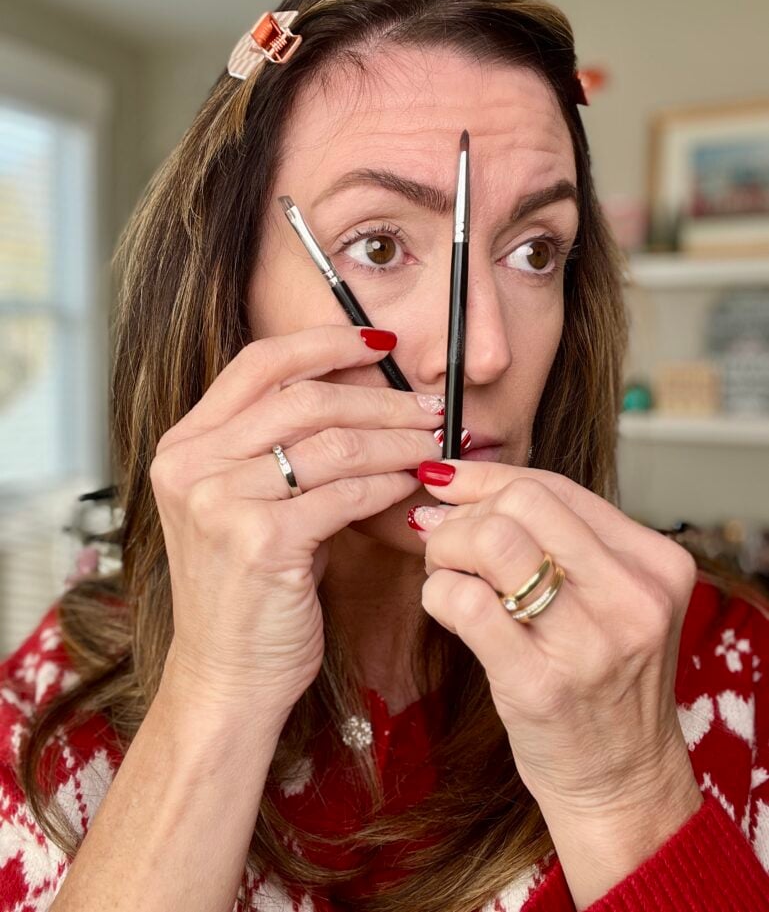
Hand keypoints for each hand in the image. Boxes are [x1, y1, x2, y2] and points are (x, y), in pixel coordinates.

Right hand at [149, 325, 444, 719]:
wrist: (228, 675)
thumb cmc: (250, 591)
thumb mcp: (248, 505)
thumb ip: (284, 450)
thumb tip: (366, 399)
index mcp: (185, 445)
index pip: (260, 365)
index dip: (324, 343)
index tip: (377, 341)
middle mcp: (192, 465)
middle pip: (305, 399)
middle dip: (379, 398)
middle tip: (427, 405)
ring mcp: (220, 501)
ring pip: (332, 442)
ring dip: (395, 438)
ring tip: (432, 439)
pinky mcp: (260, 540)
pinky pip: (345, 492)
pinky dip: (388, 482)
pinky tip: (412, 481)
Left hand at [411, 460, 702, 822]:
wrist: (623, 781)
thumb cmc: (603, 681)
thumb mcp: (608, 598)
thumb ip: (550, 538)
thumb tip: (451, 484)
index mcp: (655, 564)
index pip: (555, 486)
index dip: (487, 478)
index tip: (447, 483)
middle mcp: (632, 596)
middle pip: (523, 501)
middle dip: (466, 514)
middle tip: (448, 546)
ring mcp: (590, 642)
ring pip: (493, 540)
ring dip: (447, 548)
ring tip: (447, 575)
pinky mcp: (540, 685)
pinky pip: (466, 602)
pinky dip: (438, 593)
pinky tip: (446, 610)